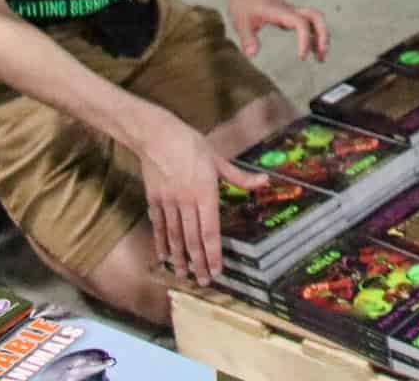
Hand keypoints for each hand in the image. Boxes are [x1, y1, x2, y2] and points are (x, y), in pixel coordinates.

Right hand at [132, 107, 265, 284]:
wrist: (157, 136)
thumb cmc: (191, 145)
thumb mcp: (219, 159)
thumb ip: (239, 177)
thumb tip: (264, 182)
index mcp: (205, 193)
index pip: (210, 230)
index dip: (213, 253)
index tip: (216, 271)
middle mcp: (186, 201)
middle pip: (192, 238)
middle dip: (198, 262)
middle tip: (202, 282)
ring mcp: (168, 202)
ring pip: (175, 236)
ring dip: (179, 258)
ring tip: (183, 275)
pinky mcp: (154, 200)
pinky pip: (159, 226)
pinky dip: (161, 243)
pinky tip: (164, 256)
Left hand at [223, 0, 327, 61]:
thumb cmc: (242, 0)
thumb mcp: (240, 21)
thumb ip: (247, 38)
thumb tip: (252, 54)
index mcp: (280, 11)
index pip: (301, 23)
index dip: (304, 40)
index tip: (301, 57)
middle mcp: (289, 10)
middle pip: (315, 17)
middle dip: (322, 35)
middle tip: (321, 56)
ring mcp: (291, 11)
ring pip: (314, 20)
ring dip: (320, 37)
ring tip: (320, 58)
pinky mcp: (289, 14)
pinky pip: (306, 24)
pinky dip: (311, 36)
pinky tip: (309, 48)